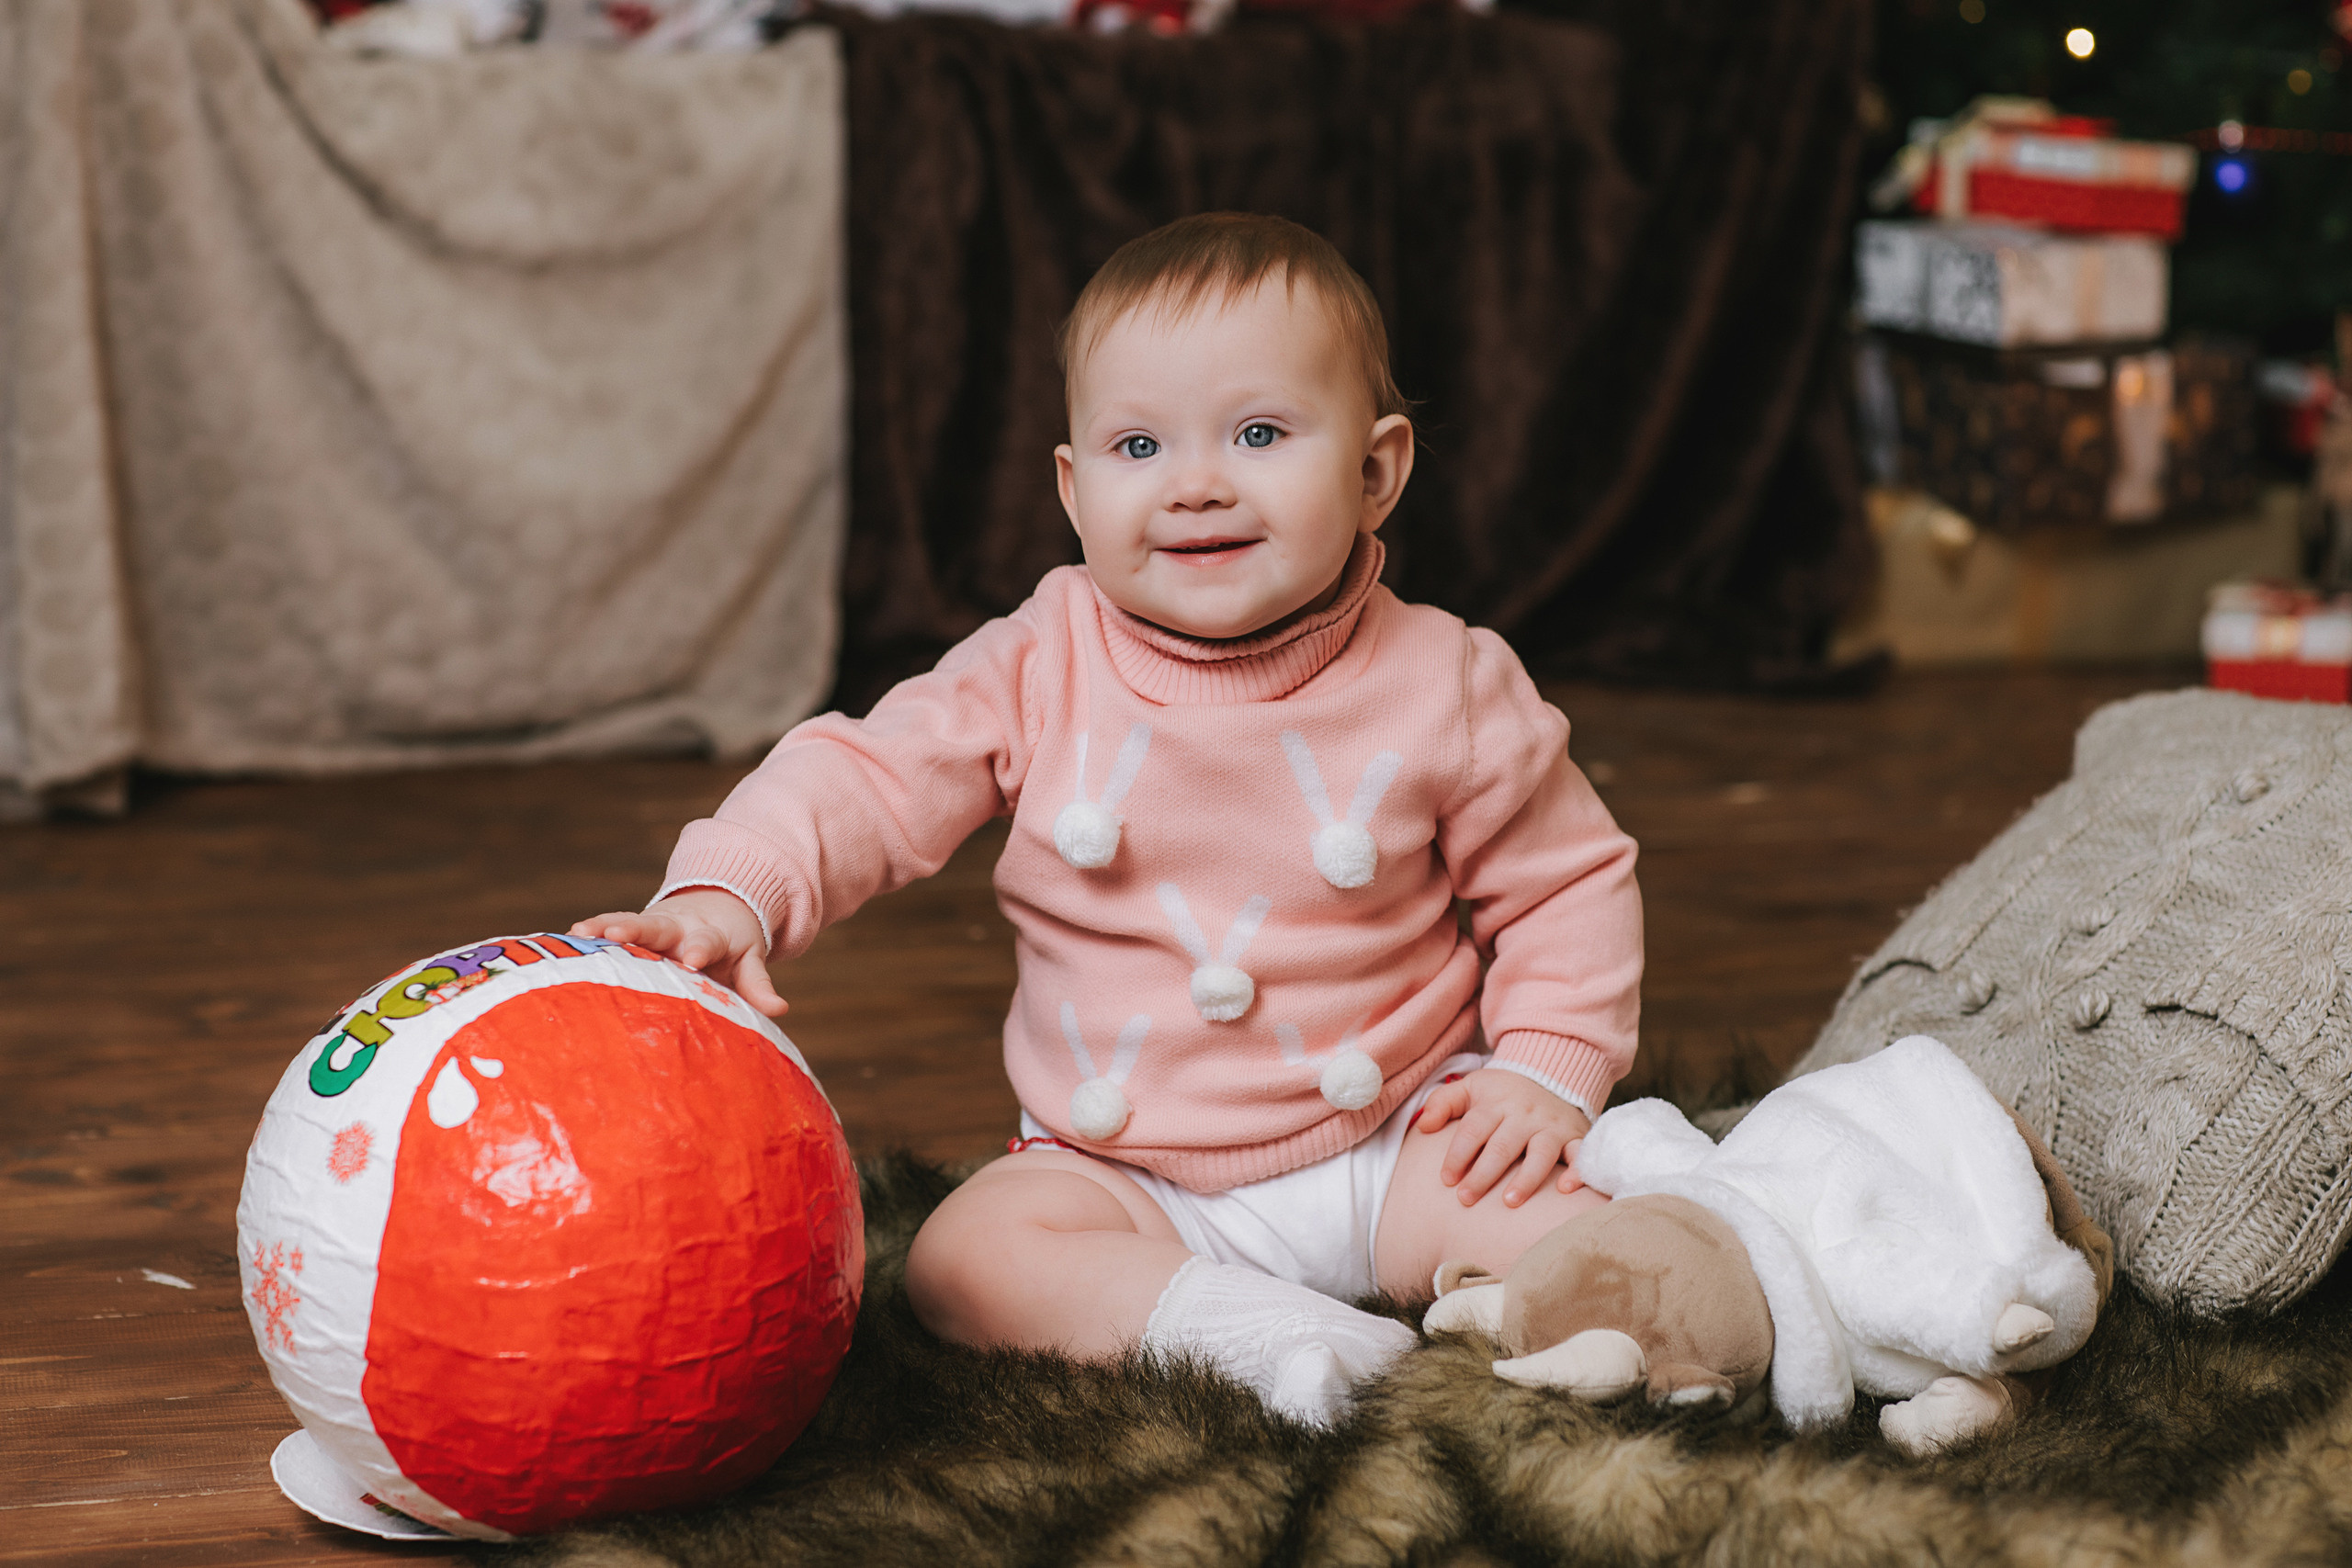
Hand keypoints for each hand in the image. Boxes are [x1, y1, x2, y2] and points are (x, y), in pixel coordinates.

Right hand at [572, 889, 787, 1018]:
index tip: (693, 960)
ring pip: (628, 923)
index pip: (705, 943)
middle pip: (657, 927)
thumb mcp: (749, 961)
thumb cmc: (732, 946)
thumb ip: (757, 985)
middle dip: (637, 931)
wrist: (718, 905)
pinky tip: (568, 935)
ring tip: (582, 931)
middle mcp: (677, 927)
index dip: (699, 950)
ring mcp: (652, 926)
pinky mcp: (632, 928)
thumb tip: (779, 1009)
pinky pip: (609, 926)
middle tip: (617, 934)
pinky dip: (592, 930)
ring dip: (606, 926)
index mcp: (709, 936)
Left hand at [1412, 1068, 1591, 1207]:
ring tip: (1508, 1202)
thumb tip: (1423, 1126)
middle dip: (1483, 1174)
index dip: (1458, 1154)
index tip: (1446, 1179)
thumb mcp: (1471, 1087)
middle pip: (1502, 1146)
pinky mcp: (1575, 1137)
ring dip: (1525, 1179)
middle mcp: (1525, 1115)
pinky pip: (1580, 1155)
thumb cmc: (1503, 1091)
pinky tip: (1566, 1189)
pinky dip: (1578, 1171)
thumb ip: (1443, 1103)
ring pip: (1540, 1154)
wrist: (1552, 1076)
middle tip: (1466, 1199)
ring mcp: (1552, 1127)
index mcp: (1496, 1103)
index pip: (1473, 1129)